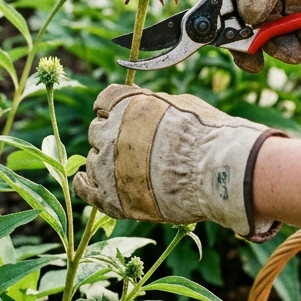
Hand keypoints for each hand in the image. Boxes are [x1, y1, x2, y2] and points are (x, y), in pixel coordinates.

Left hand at [74, 84, 286, 240]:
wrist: (216, 173)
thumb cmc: (209, 137)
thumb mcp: (183, 105)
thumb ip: (156, 106)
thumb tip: (150, 107)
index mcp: (127, 105)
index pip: (104, 102)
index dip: (110, 110)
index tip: (114, 116)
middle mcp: (110, 133)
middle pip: (97, 132)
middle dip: (110, 138)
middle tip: (128, 149)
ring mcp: (107, 167)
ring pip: (93, 161)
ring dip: (105, 163)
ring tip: (124, 172)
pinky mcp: (112, 198)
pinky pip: (85, 190)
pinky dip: (84, 185)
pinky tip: (85, 183)